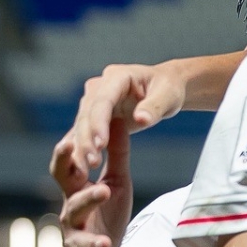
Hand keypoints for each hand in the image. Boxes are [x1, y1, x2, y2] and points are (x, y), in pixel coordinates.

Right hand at [49, 118, 134, 246]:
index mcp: (76, 194)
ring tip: (104, 241)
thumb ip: (116, 155)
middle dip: (85, 199)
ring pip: (77, 241)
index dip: (64, 159)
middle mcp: (71, 218)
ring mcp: (75, 243)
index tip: (71, 141)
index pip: (64, 174)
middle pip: (72, 206)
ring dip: (91, 241)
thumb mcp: (115, 183)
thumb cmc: (106, 214)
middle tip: (101, 190)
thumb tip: (118, 117)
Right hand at [64, 62, 188, 178]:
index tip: (101, 144)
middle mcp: (99, 86)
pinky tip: (77, 167)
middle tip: (92, 163)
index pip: (103, 101)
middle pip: (87, 114)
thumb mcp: (168, 96)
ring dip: (82, 147)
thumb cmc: (168, 89)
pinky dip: (81, 149)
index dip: (99, 122)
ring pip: (81, 125)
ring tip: (86, 170)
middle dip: (88, 139)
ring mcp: (94, 100)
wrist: (163, 87)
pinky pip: (84, 132)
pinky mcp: (94, 114)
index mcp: (117, 76)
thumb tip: (141, 119)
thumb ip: (154, 107)